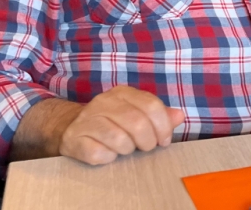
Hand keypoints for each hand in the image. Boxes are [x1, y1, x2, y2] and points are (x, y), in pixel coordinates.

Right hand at [58, 86, 185, 165]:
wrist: (70, 127)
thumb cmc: (112, 122)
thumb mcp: (136, 113)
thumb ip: (159, 115)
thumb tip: (180, 116)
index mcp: (123, 93)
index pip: (152, 106)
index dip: (163, 127)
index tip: (164, 140)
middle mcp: (104, 102)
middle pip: (138, 123)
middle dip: (148, 141)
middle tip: (146, 147)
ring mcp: (88, 120)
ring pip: (120, 140)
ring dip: (128, 150)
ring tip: (124, 149)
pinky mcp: (76, 140)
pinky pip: (101, 154)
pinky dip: (109, 158)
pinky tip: (107, 153)